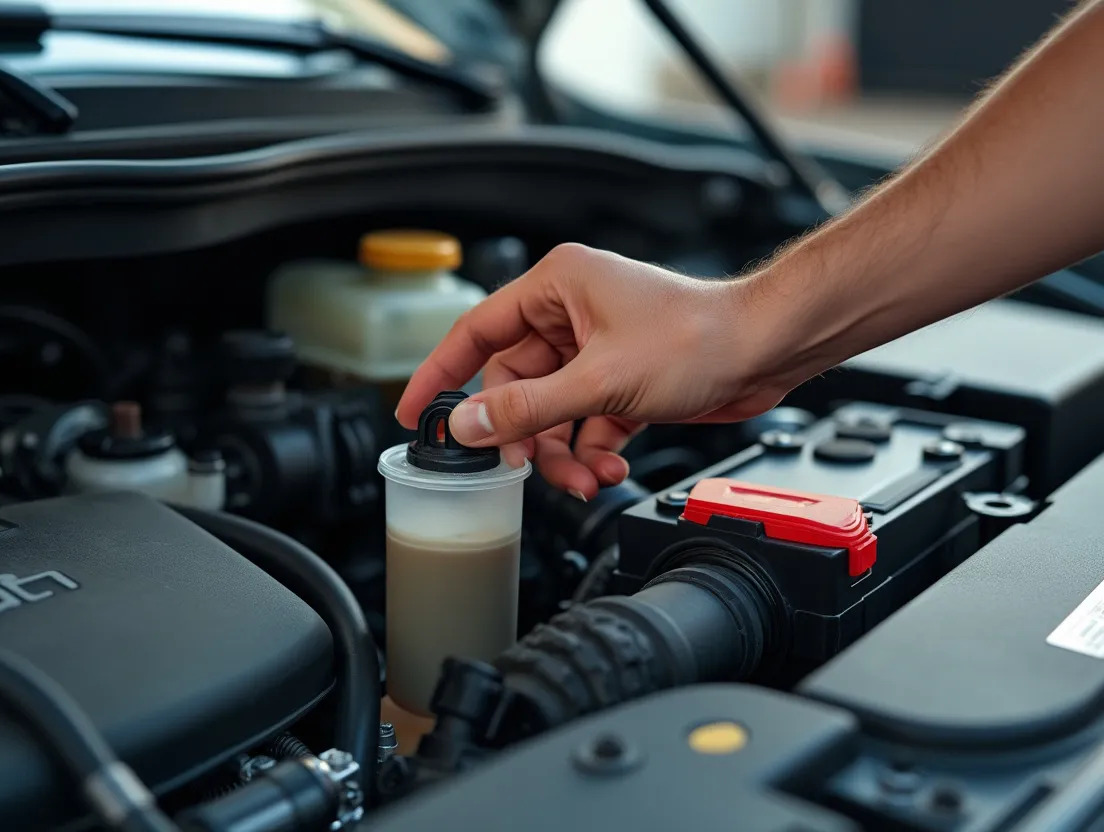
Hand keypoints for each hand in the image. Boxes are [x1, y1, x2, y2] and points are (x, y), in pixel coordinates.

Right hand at [396, 244, 795, 498]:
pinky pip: (583, 421)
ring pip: (549, 411)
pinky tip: (608, 465)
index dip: (439, 374)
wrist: (767, 350)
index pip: (474, 331)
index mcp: (555, 287)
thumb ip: (526, 407)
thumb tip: (468, 425)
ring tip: (583, 476)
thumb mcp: (599, 380)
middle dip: (523, 434)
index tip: (415, 413)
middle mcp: (570, 313)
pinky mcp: (621, 379)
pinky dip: (590, 448)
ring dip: (560, 450)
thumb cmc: (699, 336)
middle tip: (522, 466)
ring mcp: (595, 349)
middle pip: (514, 385)